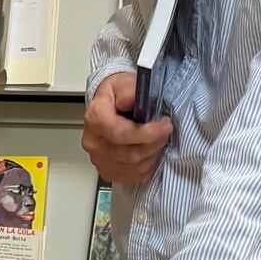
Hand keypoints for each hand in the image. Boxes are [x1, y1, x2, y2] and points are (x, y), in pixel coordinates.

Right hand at [81, 70, 172, 187]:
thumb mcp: (122, 83)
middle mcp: (94, 143)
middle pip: (130, 153)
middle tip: (166, 130)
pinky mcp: (109, 172)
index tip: (165, 125)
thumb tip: (132, 100)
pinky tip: (150, 151)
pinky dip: (149, 165)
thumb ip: (128, 90)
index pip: (120, 133)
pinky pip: (135, 176)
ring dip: (153, 154)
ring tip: (158, 139)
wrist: (108, 107)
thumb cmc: (115, 96)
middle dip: (155, 143)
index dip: (147, 133)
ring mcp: (100, 161)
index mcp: (95, 119)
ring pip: (135, 167)